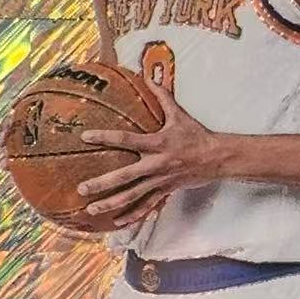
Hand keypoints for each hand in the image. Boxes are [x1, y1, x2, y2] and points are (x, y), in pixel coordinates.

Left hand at [77, 80, 221, 225]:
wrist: (217, 157)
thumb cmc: (196, 135)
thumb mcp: (179, 113)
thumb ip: (161, 95)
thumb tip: (147, 76)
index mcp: (157, 143)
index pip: (127, 139)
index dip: (106, 137)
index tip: (85, 137)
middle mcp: (156, 164)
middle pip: (125, 176)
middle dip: (102, 183)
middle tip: (82, 188)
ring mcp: (160, 181)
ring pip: (133, 196)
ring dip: (111, 204)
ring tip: (92, 210)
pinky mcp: (166, 192)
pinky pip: (147, 206)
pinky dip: (132, 215)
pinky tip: (117, 222)